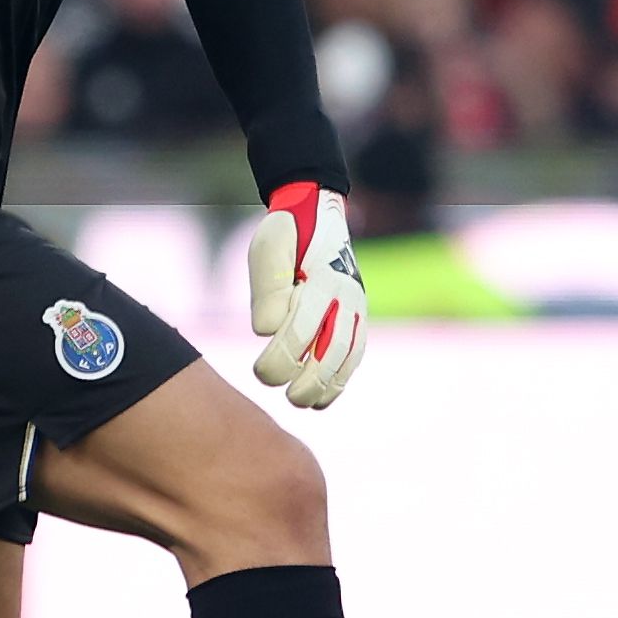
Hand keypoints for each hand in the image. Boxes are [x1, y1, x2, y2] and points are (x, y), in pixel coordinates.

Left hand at [245, 183, 365, 408]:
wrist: (317, 214)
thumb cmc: (286, 234)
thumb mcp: (267, 248)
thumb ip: (268, 288)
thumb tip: (266, 331)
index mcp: (323, 278)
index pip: (302, 330)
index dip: (280, 357)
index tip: (259, 370)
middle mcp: (347, 297)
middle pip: (329, 350)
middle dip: (304, 379)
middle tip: (279, 391)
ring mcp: (356, 308)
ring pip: (347, 357)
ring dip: (325, 387)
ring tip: (300, 402)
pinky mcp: (357, 318)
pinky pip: (355, 355)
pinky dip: (340, 380)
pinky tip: (320, 400)